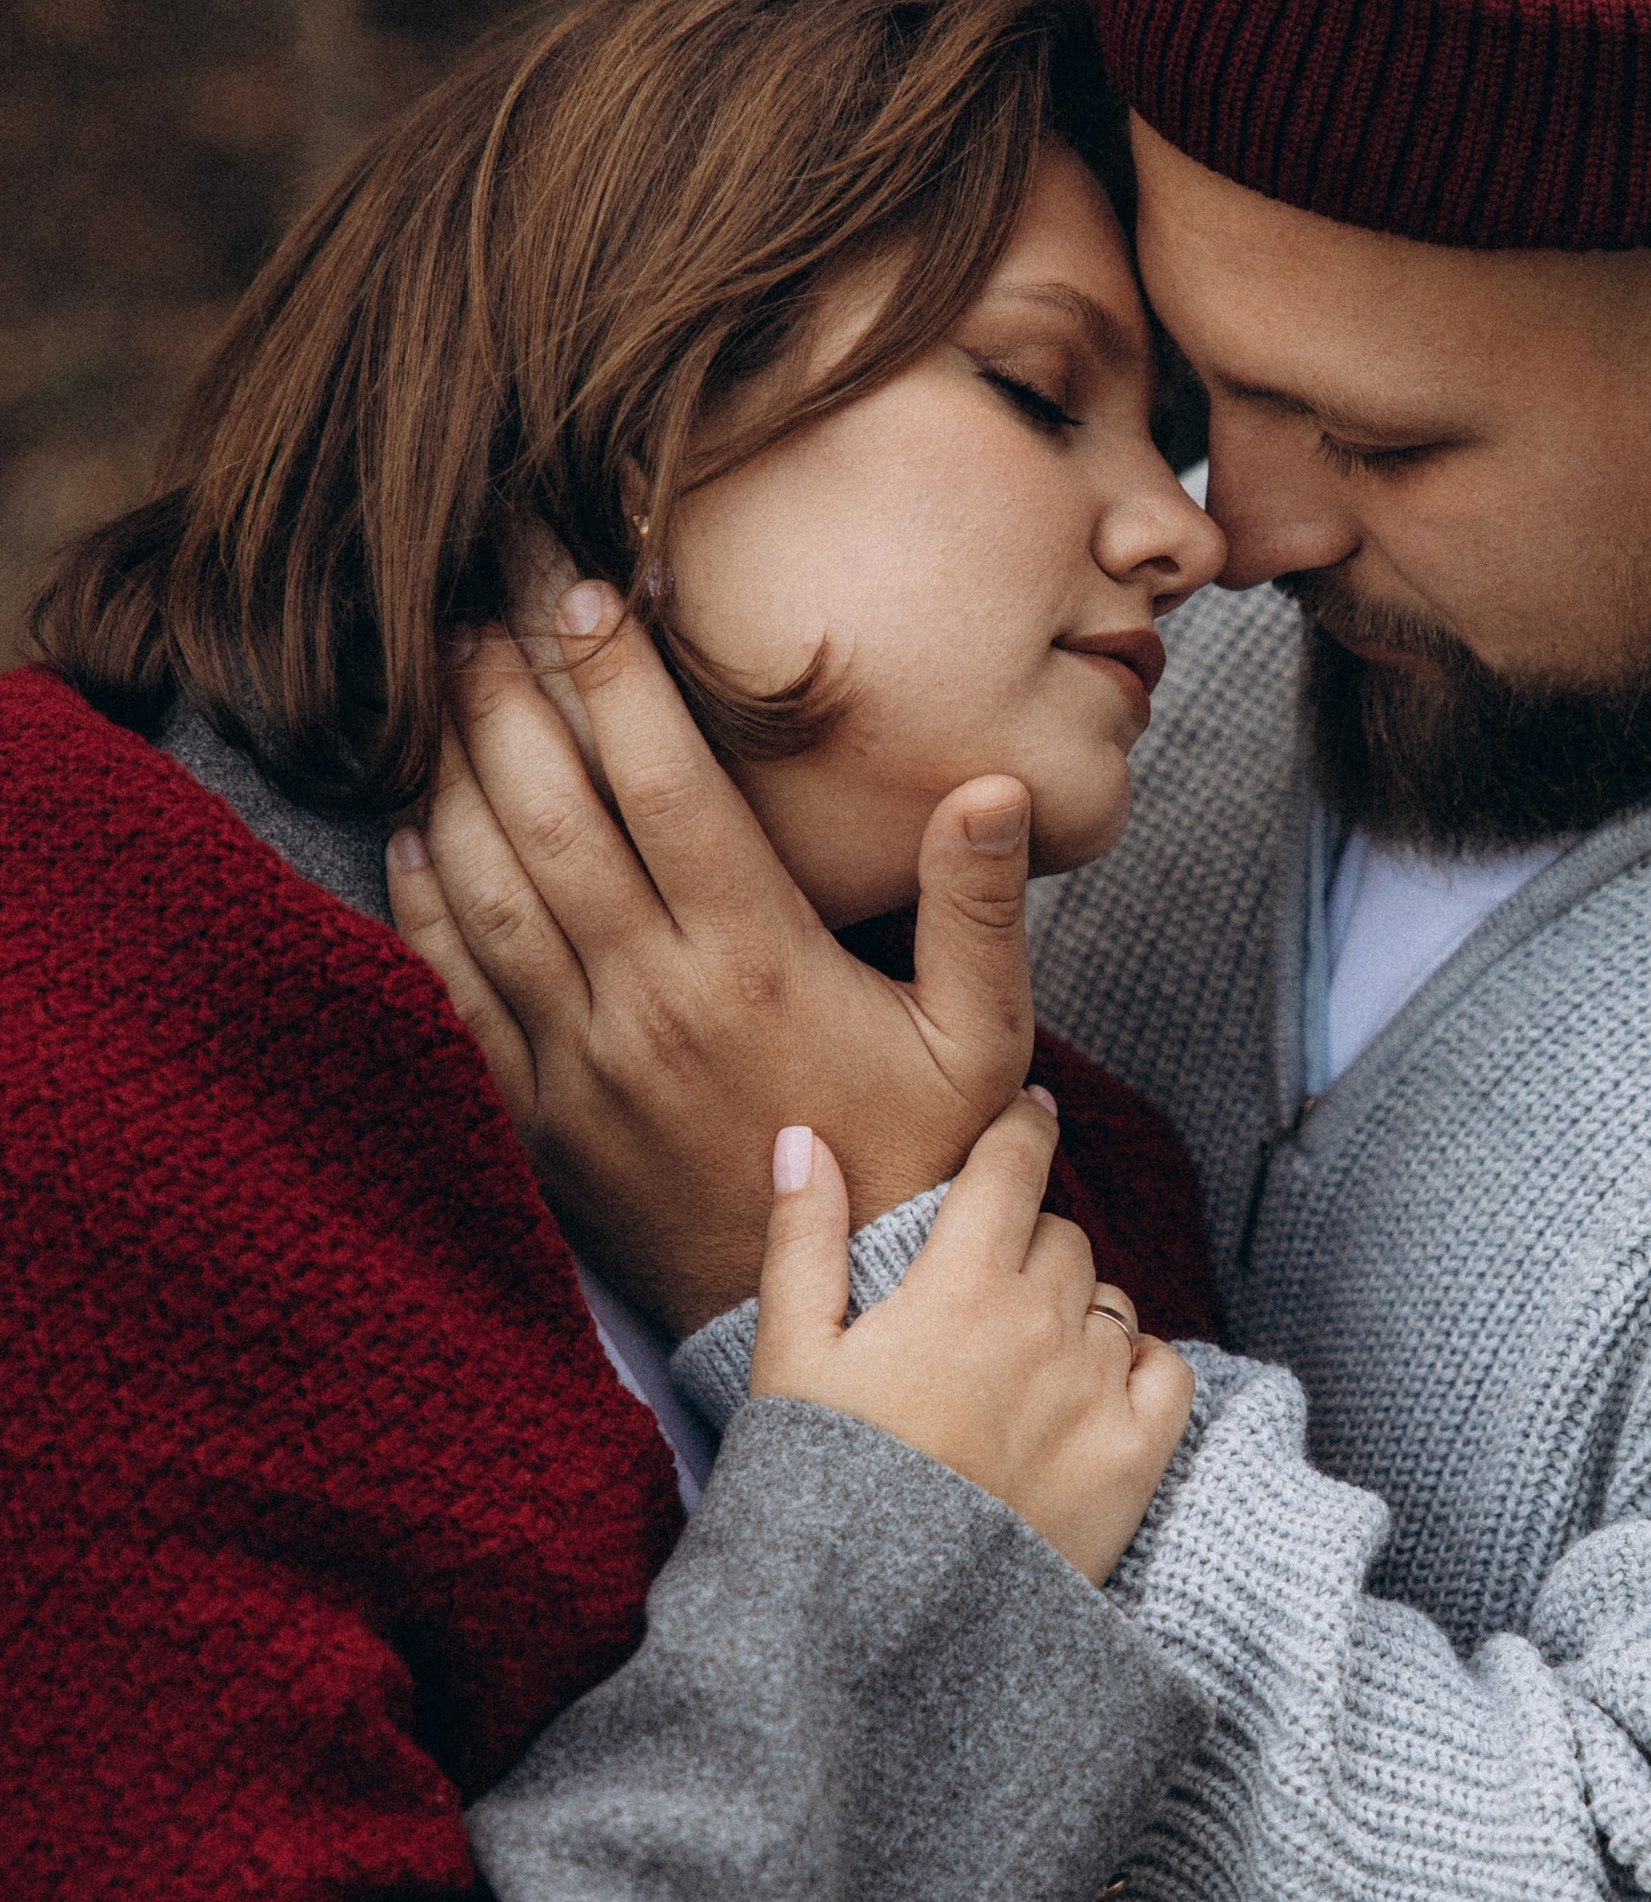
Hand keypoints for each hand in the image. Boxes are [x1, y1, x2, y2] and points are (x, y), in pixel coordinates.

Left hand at [387, 593, 1034, 1334]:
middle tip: (475, 603)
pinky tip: (409, 833)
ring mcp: (584, 1060)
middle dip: (505, 693)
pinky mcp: (541, 1117)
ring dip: (454, 776)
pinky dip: (420, 903)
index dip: (615, 673)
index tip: (582, 586)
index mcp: (759, 960)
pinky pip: (456, 990)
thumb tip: (992, 786)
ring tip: (437, 686)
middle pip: (552, 812)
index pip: (666, 781)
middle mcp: (655, 999)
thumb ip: (980, 909)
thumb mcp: (982, 1041)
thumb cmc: (921, 1163)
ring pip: (487, 889)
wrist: (845, 1315)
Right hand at [753, 1101, 1194, 1583]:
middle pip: (1062, 1237)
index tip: (1032, 1112)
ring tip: (1023, 1362)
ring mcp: (1097, 1390)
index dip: (1024, 1128)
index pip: (1013, 1169)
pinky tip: (1094, 1389)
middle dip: (1030, 1245)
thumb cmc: (823, 1487)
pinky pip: (1167, 1368)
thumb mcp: (788, 1359)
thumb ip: (803, 1239)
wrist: (883, 1623)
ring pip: (1112, 1300)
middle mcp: (1042, 1324)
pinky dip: (1139, 1363)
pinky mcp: (1137, 1458)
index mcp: (956, 1287)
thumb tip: (806, 1137)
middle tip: (987, 1290)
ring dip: (1077, 1310)